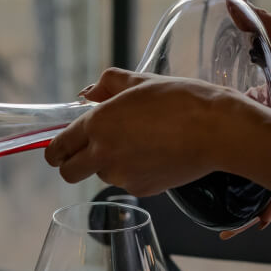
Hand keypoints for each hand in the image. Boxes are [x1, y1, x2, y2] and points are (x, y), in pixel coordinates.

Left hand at [45, 67, 253, 198]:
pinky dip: (133, 171)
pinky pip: (127, 181)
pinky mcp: (141, 190)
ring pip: (100, 175)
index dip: (54, 150)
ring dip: (108, 164)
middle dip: (70, 165)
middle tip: (84, 153)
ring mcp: (122, 176)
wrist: (216, 131)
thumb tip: (88, 94)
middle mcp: (103, 155)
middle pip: (68, 173)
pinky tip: (155, 154)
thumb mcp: (140, 81)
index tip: (57, 149)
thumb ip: (107, 85)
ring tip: (138, 142)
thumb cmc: (181, 100)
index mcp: (97, 126)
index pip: (58, 148)